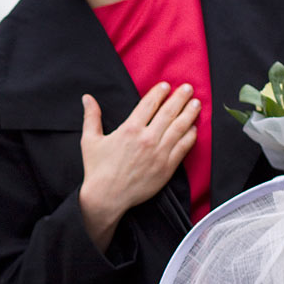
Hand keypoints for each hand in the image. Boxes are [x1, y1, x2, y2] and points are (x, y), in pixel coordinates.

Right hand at [78, 82, 198, 250]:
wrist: (107, 197)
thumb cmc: (97, 169)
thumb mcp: (89, 140)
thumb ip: (91, 117)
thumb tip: (87, 98)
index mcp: (129, 129)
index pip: (149, 104)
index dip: (159, 93)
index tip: (166, 86)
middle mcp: (147, 138)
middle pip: (168, 112)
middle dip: (180, 98)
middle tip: (188, 88)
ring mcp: (159, 153)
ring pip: (179, 128)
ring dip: (189, 113)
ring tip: (196, 103)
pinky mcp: (167, 167)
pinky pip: (183, 147)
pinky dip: (190, 136)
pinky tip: (194, 128)